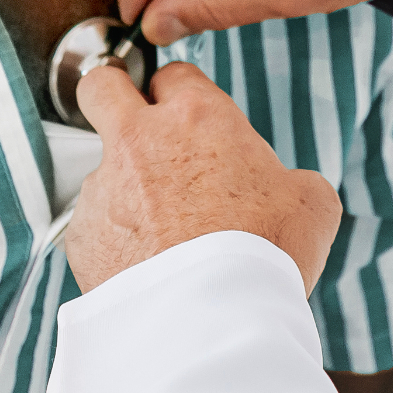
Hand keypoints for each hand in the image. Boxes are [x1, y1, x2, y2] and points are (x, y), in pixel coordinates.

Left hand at [66, 59, 341, 296]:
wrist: (212, 319)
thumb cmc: (264, 254)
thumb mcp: (311, 203)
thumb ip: (289, 178)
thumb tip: (283, 187)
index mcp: (196, 117)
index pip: (173, 74)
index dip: (180, 94)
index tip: (187, 115)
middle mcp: (139, 140)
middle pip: (102, 86)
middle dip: (111, 92)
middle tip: (131, 118)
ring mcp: (103, 186)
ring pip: (101, 169)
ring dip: (123, 189)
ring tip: (161, 234)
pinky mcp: (81, 235)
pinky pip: (93, 226)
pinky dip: (114, 241)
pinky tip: (146, 267)